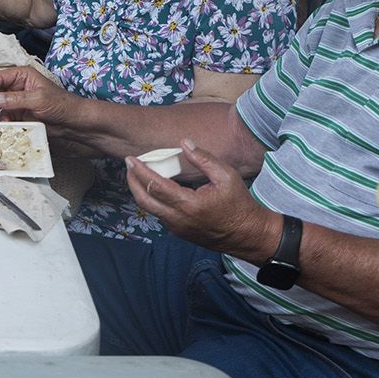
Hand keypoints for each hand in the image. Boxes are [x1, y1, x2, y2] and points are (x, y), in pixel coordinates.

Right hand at [0, 68, 101, 153]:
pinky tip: (3, 123)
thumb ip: (16, 99)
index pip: (0, 77)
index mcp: (23, 76)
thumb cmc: (62, 105)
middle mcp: (18, 87)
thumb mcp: (38, 99)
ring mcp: (17, 101)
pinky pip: (4, 116)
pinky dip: (0, 120)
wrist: (73, 123)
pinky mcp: (18, 115)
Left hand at [126, 139, 278, 257]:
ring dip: (141, 191)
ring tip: (139, 173)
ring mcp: (178, 229)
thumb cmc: (240, 204)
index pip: (155, 186)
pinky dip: (152, 200)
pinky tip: (155, 187)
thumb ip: (204, 159)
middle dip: (132, 181)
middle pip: (144, 200)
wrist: (248, 235)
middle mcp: (179, 219)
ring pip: (149, 209)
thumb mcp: (227, 176)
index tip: (131, 159)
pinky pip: (160, 215)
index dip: (140, 171)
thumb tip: (184, 143)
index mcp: (189, 204)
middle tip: (129, 165)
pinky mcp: (180, 233)